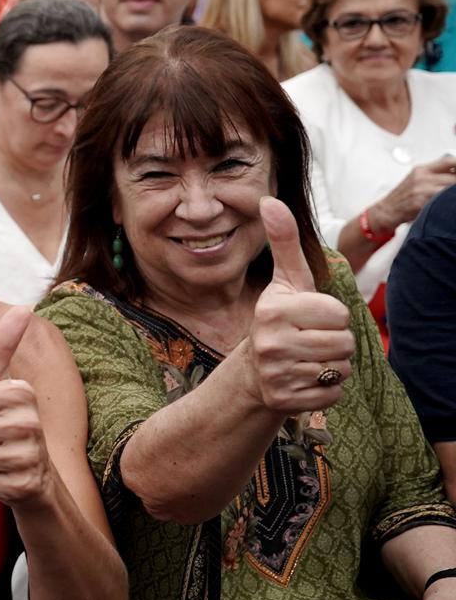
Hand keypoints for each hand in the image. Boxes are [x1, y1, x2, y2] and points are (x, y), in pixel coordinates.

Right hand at [247, 196, 354, 414]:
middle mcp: (270, 342)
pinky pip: (333, 394)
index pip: (338, 313)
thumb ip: (284, 242)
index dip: (332, 316)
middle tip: (310, 341)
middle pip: (344, 343)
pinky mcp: (283, 399)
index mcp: (273, 309)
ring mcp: (276, 374)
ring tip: (309, 359)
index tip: (309, 318)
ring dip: (333, 365)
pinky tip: (305, 380)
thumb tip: (270, 200)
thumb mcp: (285, 281)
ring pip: (341, 369)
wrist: (254, 372)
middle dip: (336, 343)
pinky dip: (326, 389)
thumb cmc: (280, 319)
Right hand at [371, 156, 455, 231]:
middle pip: (453, 178)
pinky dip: (447, 203)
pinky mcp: (421, 203)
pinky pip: (442, 202)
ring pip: (450, 191)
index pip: (449, 161)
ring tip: (450, 198)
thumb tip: (454, 173)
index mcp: (421, 170)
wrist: (386, 211)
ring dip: (452, 194)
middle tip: (455, 188)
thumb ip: (434, 174)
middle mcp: (421, 178)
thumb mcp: (415, 179)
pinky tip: (447, 205)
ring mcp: (421, 190)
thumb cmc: (401, 197)